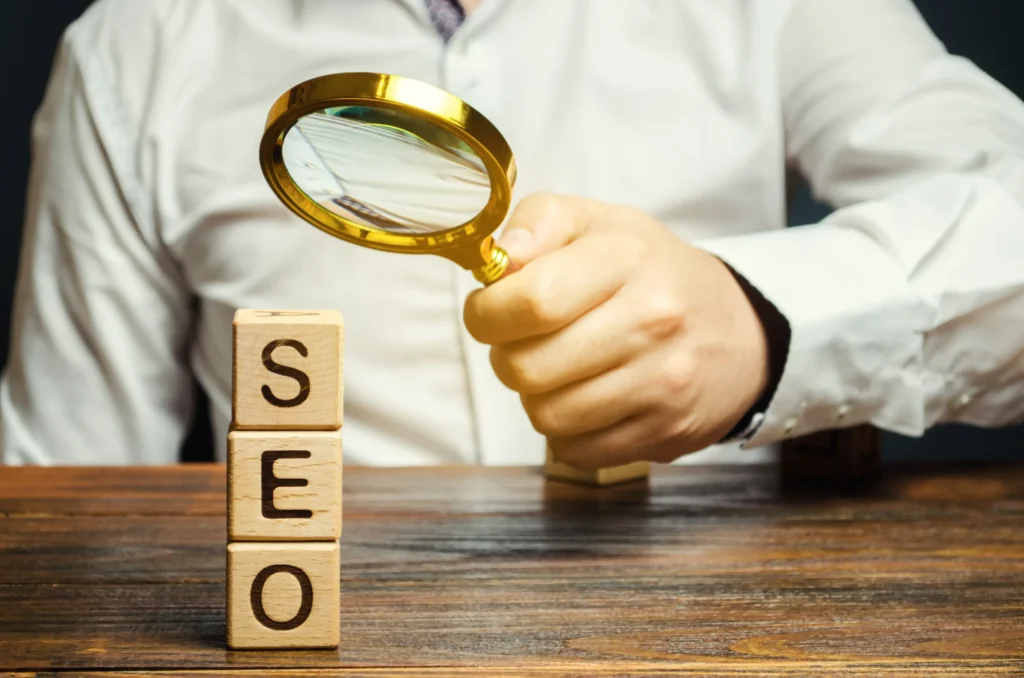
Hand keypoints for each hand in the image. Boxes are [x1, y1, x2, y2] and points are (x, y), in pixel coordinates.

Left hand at [463, 194, 769, 469]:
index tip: (488, 312)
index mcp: (627, 258)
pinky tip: (587, 398)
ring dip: (537, 396)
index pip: (531, 300)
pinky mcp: (666, 432)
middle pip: (528, 367)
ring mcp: (663, 382)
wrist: (740, 332)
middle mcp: (652, 320)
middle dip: (506, 357)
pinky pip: (576, 450)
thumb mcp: (599, 223)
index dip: (487, 313)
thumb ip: (538, 223)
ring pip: (547, 414)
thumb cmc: (650, 273)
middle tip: (526, 342)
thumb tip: (497, 261)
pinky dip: (568, 430)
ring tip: (560, 369)